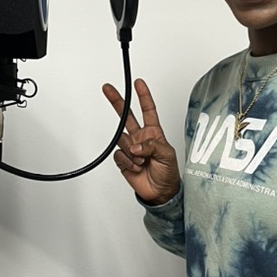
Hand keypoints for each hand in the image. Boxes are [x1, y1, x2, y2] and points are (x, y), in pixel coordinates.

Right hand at [102, 78, 180, 204]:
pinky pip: (119, 155)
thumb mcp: (167, 155)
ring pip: (122, 141)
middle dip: (117, 102)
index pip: (148, 110)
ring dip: (132, 153)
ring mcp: (131, 149)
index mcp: (154, 133)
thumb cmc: (168, 173)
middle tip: (108, 89)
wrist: (160, 193)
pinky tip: (135, 167)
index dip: (143, 96)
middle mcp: (140, 138)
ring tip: (141, 162)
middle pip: (126, 117)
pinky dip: (127, 162)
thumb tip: (136, 146)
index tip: (138, 83)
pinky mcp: (123, 160)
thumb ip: (152, 146)